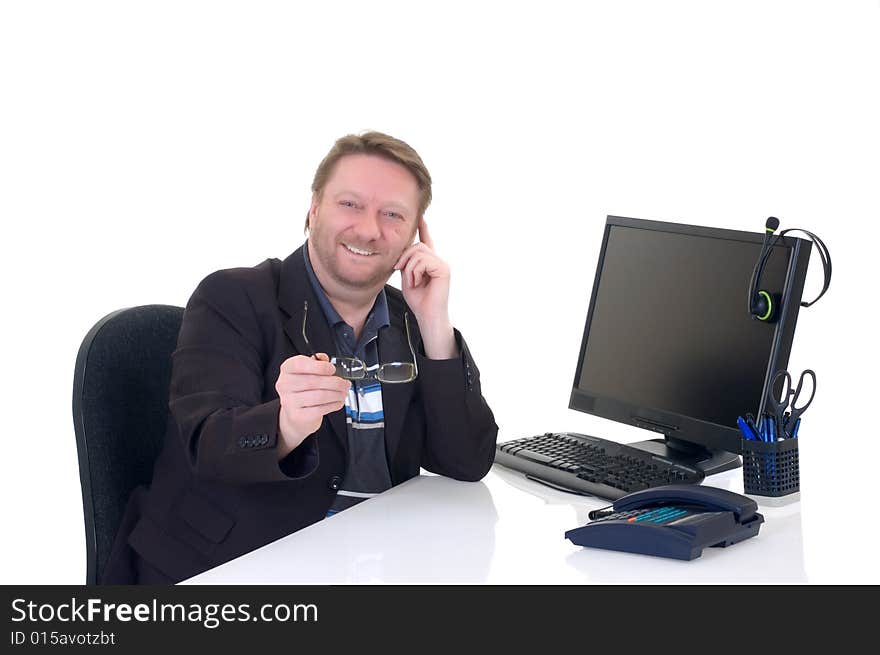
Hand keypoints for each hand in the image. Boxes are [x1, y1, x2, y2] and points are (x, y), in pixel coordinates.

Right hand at [274, 353, 349, 456]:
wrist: (296, 414)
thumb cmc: (304, 389)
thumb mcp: (308, 371)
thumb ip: (317, 362)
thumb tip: (324, 358)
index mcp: (287, 369)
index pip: (300, 364)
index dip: (319, 366)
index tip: (332, 369)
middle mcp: (284, 385)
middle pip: (313, 381)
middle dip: (335, 382)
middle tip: (345, 383)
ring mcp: (289, 401)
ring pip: (319, 396)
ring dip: (337, 394)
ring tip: (343, 392)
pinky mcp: (298, 415)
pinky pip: (320, 409)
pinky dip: (334, 404)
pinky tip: (338, 401)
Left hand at [394, 218, 456, 358]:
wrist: (428, 316)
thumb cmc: (419, 301)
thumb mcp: (408, 277)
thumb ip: (407, 263)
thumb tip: (403, 252)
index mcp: (430, 262)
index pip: (426, 241)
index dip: (423, 228)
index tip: (420, 216)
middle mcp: (438, 260)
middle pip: (417, 246)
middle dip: (404, 258)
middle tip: (400, 271)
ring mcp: (442, 264)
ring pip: (418, 253)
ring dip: (409, 268)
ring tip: (413, 282)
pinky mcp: (443, 269)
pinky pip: (422, 261)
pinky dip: (415, 272)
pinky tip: (419, 283)